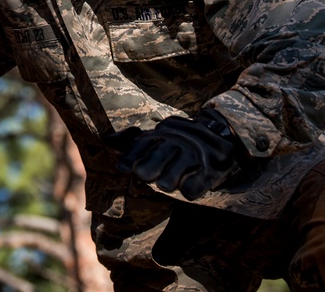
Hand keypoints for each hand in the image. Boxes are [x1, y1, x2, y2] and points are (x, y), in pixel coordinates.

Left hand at [112, 111, 238, 199]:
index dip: (131, 157)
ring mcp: (192, 157)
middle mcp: (175, 143)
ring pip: (170, 180)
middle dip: (148, 170)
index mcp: (160, 135)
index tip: (123, 168)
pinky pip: (191, 189)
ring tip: (167, 182)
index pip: (141, 145)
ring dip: (167, 181)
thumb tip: (106, 140)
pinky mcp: (209, 172)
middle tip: (145, 175)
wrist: (217, 138)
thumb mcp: (154, 138)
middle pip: (154, 163)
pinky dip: (189, 189)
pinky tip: (188, 185)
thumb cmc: (175, 143)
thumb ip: (129, 141)